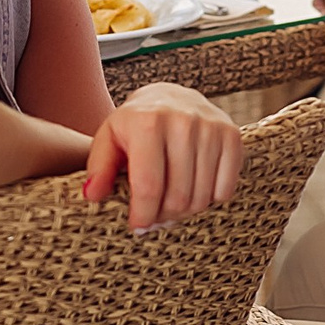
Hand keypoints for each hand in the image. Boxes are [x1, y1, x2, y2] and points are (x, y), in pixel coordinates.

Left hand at [82, 82, 243, 230]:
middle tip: (155, 216)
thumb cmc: (134, 125)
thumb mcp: (109, 140)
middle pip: (178, 196)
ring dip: (185, 211)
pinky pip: (225, 189)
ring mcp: (211, 127)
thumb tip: (92, 195)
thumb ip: (98, 168)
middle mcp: (183, 121)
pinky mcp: (232, 134)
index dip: (143, 215)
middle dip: (164, 216)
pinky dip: (209, 199)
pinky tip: (194, 189)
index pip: (149, 186)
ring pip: (202, 197)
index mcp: (148, 122)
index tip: (138, 227)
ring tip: (171, 205)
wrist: (169, 97)